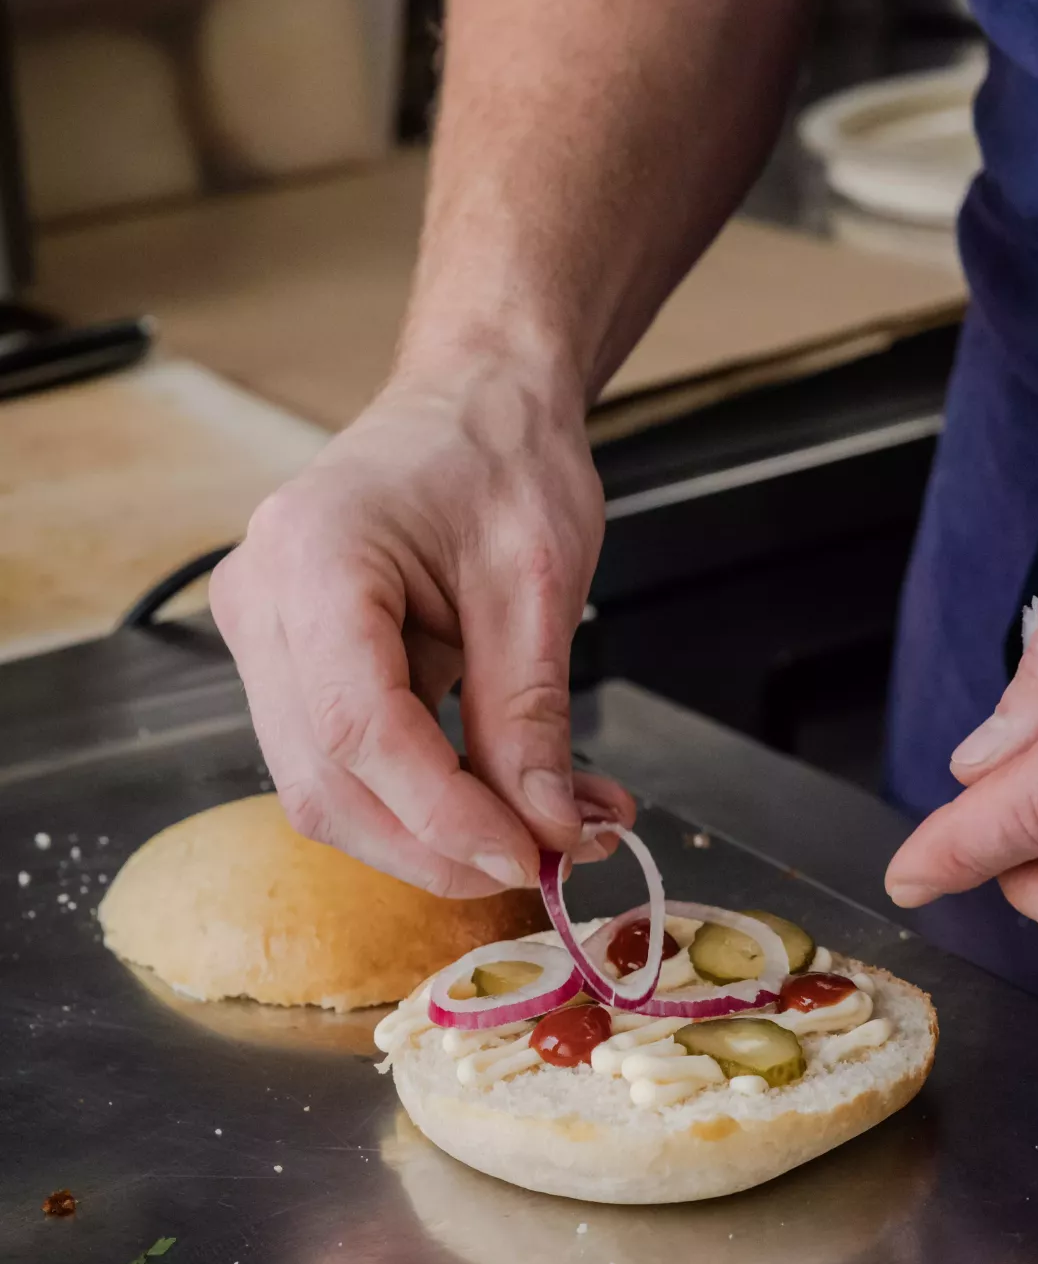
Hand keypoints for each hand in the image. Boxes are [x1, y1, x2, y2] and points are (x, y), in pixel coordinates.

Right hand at [210, 362, 632, 898]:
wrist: (472, 402)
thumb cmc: (501, 457)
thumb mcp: (538, 583)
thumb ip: (531, 717)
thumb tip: (548, 833)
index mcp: (314, 556)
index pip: (360, 728)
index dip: (444, 816)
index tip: (530, 857)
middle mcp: (261, 600)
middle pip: (327, 781)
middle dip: (438, 845)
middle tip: (547, 860)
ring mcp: (262, 635)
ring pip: (328, 789)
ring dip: (436, 834)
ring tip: (550, 828)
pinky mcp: (289, 664)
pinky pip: (343, 762)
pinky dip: (426, 798)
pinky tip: (508, 799)